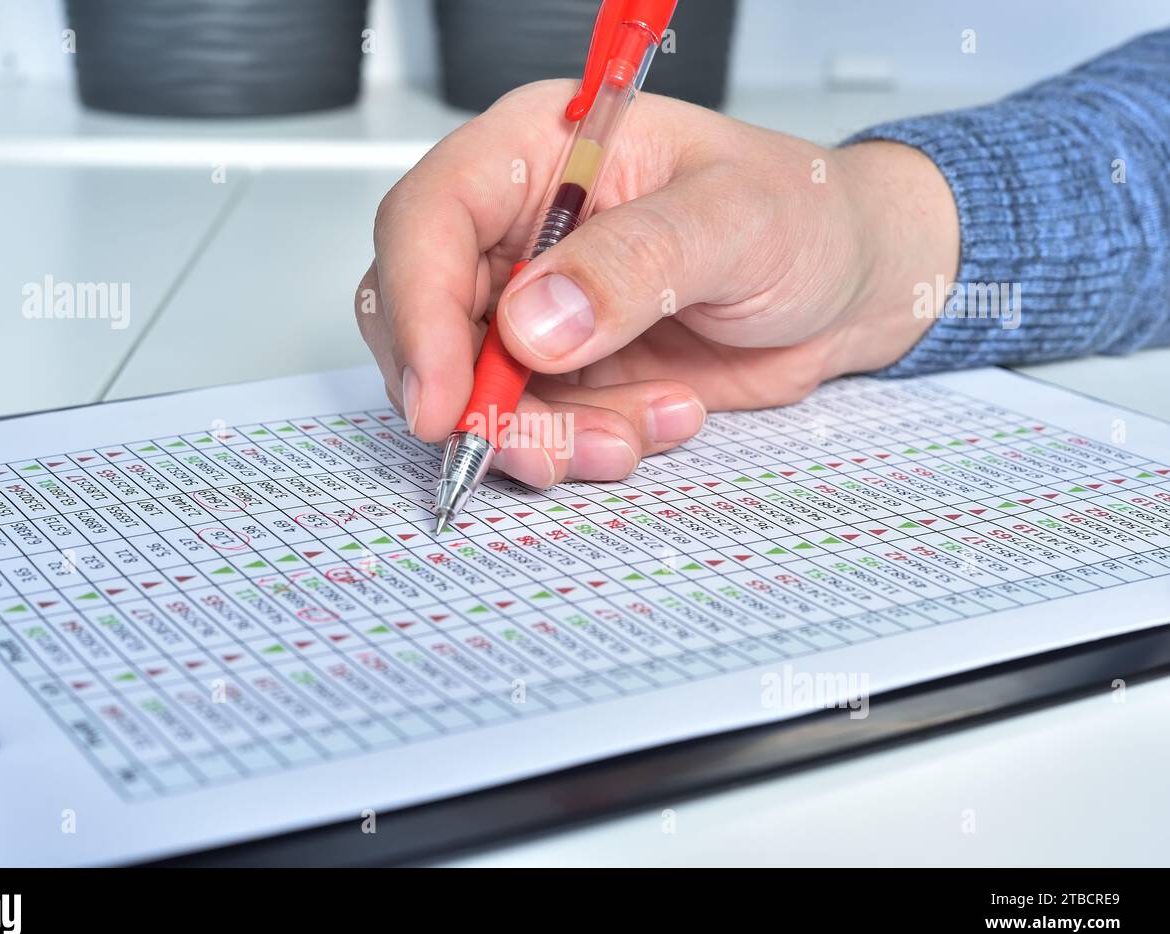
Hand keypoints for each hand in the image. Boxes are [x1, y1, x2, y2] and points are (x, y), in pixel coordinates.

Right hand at [355, 80, 958, 487]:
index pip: (429, 218)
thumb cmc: (806, 217)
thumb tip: (535, 322)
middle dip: (475, 397)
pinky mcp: (564, 370)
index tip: (443, 394)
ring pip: (474, 390)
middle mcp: (523, 229)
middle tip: (538, 442)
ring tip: (633, 430)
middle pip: (425, 317)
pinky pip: (534, 425)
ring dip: (544, 434)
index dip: (417, 308)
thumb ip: (635, 263)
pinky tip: (659, 417)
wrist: (852, 290)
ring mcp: (537, 306)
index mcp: (543, 152)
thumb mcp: (736, 221)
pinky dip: (585, 444)